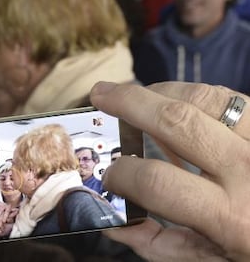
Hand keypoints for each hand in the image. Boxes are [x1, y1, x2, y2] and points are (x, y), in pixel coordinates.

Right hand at [90, 81, 249, 261]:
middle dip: (129, 103)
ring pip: (204, 97)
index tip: (109, 173)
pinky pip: (229, 97)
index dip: (122, 173)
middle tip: (100, 94)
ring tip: (133, 93)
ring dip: (159, 90)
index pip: (156, 181)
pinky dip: (192, 93)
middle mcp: (248, 171)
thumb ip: (159, 245)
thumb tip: (112, 224)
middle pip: (175, 122)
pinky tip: (173, 98)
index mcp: (232, 217)